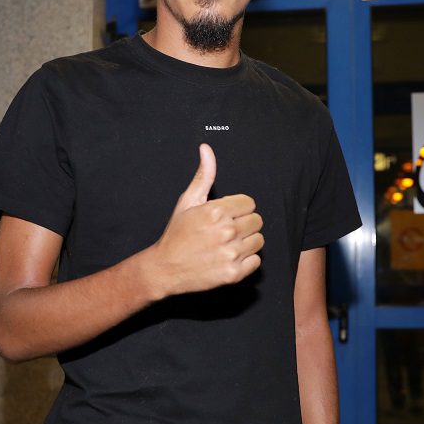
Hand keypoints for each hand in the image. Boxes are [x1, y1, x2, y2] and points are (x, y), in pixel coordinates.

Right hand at [147, 144, 263, 297]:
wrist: (165, 268)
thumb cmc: (177, 234)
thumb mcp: (188, 201)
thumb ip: (203, 175)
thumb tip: (206, 149)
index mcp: (216, 211)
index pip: (249, 203)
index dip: (238, 208)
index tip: (225, 216)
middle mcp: (226, 231)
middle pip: (257, 221)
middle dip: (243, 224)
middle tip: (225, 231)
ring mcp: (231, 253)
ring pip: (258, 241)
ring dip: (246, 242)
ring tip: (227, 245)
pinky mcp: (234, 273)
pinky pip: (256, 261)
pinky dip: (246, 261)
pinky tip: (228, 258)